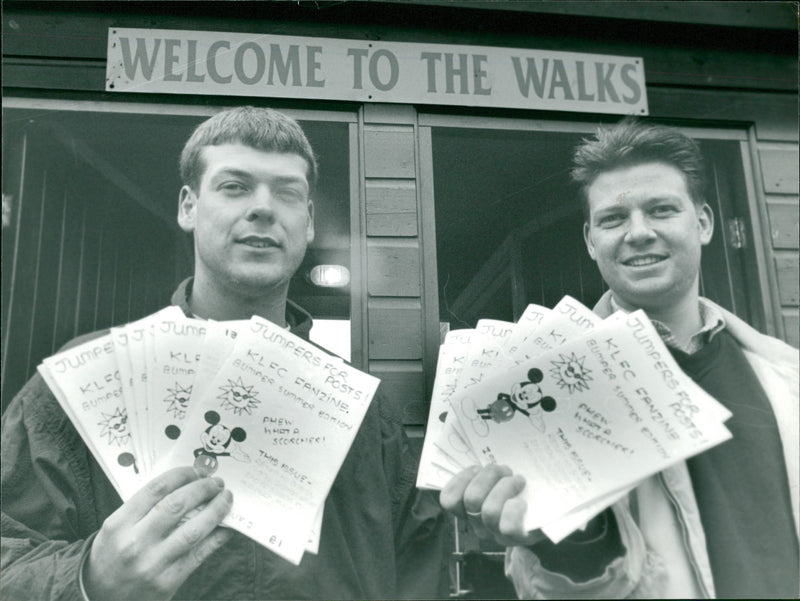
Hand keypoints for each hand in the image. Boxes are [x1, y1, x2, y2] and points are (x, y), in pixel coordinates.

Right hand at [84, 466, 233, 600]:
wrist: (100, 598)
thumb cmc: (112, 556)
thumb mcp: (117, 527)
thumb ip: (144, 507)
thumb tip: (185, 486)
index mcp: (119, 524)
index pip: (156, 489)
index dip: (182, 475)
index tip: (196, 470)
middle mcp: (135, 543)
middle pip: (177, 505)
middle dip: (203, 489)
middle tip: (216, 483)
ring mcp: (152, 564)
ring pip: (194, 530)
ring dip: (216, 510)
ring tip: (225, 499)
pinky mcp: (168, 582)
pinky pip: (200, 554)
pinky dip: (217, 537)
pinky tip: (225, 527)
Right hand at [440, 464, 544, 546]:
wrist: (545, 510)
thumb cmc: (516, 488)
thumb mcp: (496, 477)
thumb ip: (484, 468)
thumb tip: (483, 444)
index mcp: (467, 507)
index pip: (449, 499)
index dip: (461, 480)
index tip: (478, 467)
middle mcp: (478, 523)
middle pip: (472, 499)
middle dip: (490, 476)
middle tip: (506, 470)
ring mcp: (495, 533)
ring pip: (489, 511)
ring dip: (506, 488)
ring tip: (519, 481)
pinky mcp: (516, 539)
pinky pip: (508, 526)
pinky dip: (515, 510)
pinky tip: (523, 502)